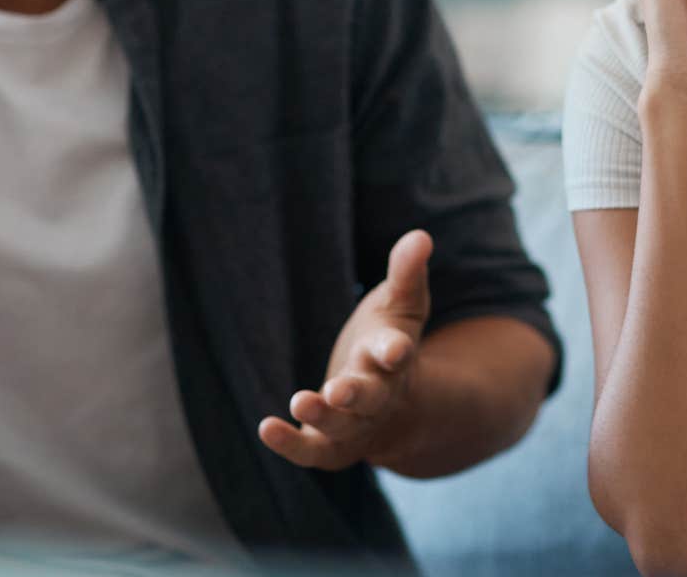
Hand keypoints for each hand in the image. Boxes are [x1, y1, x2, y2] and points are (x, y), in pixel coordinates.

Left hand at [258, 230, 431, 471]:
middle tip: (339, 389)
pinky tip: (265, 428)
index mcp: (394, 359)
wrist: (392, 408)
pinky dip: (290, 444)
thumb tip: (421, 235)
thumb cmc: (387, 343)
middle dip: (357, 393)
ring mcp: (354, 424)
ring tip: (299, 400)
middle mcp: (378, 396)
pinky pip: (311, 450)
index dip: (394, 351)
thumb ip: (407, 274)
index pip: (397, 354)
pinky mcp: (328, 444)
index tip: (393, 348)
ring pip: (342, 427)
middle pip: (371, 397)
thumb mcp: (399, 306)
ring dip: (322, 415)